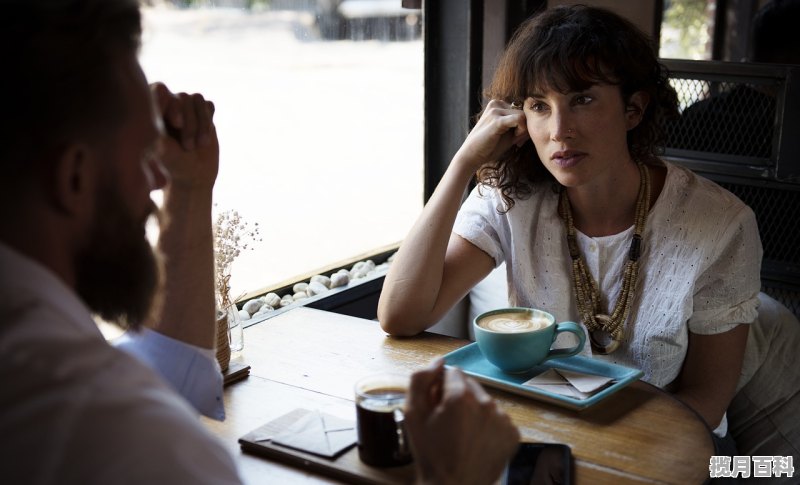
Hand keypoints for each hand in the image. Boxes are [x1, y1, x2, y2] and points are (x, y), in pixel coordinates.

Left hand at [151, 82, 218, 189]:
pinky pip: (208, 105)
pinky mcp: (202, 112)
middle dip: (189, 123)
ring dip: (200, 125)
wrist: (192, 176)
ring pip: (197, 99)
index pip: (159, 90)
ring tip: (196, 146)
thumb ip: (158, 123)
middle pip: (181, 97)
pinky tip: (203, 140)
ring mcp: (185, 106)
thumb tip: (160, 102)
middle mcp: (167, 102)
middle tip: (187, 146)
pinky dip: (207, 123)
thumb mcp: (161, 146)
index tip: (176, 124)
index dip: (170, 103)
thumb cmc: (171, 163)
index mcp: (151, 109)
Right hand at [406, 359, 519, 484]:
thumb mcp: (412, 413)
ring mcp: (503, 419)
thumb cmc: (431, 453)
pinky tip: (477, 440)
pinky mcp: (513, 433)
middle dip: (459, 397)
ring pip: (485, 402)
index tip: (437, 405)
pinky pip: (498, 418)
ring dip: (474, 411)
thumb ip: (421, 378)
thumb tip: (439, 361)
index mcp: (461, 396)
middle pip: (470, 386)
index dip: (441, 387)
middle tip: (448, 421)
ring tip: (463, 434)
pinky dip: (488, 425)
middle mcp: (486, 403)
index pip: (453, 372)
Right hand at [453, 99, 528, 171]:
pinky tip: (514, 140)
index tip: (518, 138)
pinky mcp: (497, 120)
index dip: (523, 125)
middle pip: (524, 112)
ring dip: (523, 131)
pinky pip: (520, 120)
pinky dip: (521, 131)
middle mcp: (496, 103)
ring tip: (514, 141)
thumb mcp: (508, 133)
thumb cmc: (490, 146)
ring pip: (523, 116)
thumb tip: (537, 119)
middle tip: (517, 142)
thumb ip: (520, 125)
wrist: (472, 156)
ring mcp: (495, 110)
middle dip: (524, 128)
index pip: (521, 110)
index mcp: (497, 104)